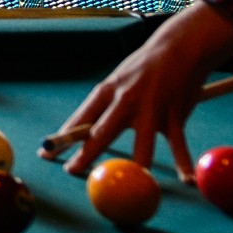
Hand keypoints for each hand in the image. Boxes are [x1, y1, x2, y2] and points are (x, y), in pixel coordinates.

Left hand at [55, 1, 232, 177]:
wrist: (179, 47)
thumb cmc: (142, 70)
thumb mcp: (117, 83)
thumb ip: (102, 109)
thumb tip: (79, 135)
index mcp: (107, 91)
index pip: (80, 118)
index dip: (62, 138)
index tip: (46, 153)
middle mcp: (126, 99)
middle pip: (102, 132)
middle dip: (85, 153)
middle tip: (72, 170)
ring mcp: (152, 107)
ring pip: (142, 143)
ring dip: (138, 165)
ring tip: (133, 184)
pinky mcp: (175, 114)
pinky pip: (178, 143)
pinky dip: (183, 163)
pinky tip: (186, 180)